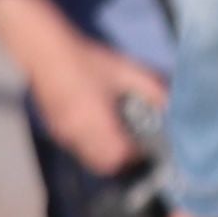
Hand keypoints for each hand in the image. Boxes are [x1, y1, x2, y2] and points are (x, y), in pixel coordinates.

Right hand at [0, 0, 167, 180]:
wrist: (45, 51)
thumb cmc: (87, 60)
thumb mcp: (125, 70)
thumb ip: (152, 90)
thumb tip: (172, 106)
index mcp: (96, 121)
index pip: (120, 156)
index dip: (137, 155)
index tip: (149, 145)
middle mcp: (77, 133)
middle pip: (104, 165)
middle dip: (123, 160)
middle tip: (136, 145)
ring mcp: (63, 133)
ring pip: (89, 159)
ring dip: (106, 155)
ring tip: (119, 136)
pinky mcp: (54, 129)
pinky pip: (76, 149)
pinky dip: (91, 147)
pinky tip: (99, 128)